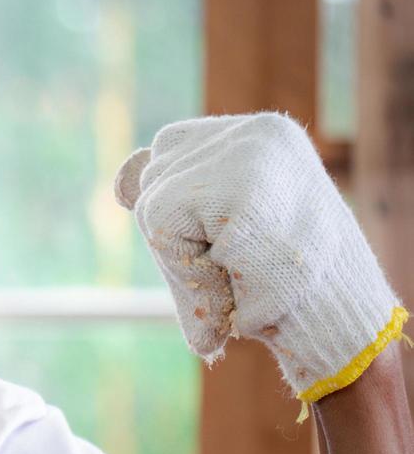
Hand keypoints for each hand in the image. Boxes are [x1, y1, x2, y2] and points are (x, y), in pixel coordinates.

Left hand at [114, 112, 407, 413]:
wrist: (331, 321)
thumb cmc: (280, 282)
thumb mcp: (228, 224)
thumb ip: (183, 196)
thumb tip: (121, 184)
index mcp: (261, 134)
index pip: (169, 147)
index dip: (171, 197)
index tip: (214, 237)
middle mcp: (255, 132)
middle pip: (155, 175)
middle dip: (174, 229)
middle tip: (234, 262)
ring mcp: (249, 156)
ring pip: (154, 205)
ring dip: (182, 253)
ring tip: (237, 268)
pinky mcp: (240, 191)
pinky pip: (163, 228)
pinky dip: (186, 265)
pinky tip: (234, 273)